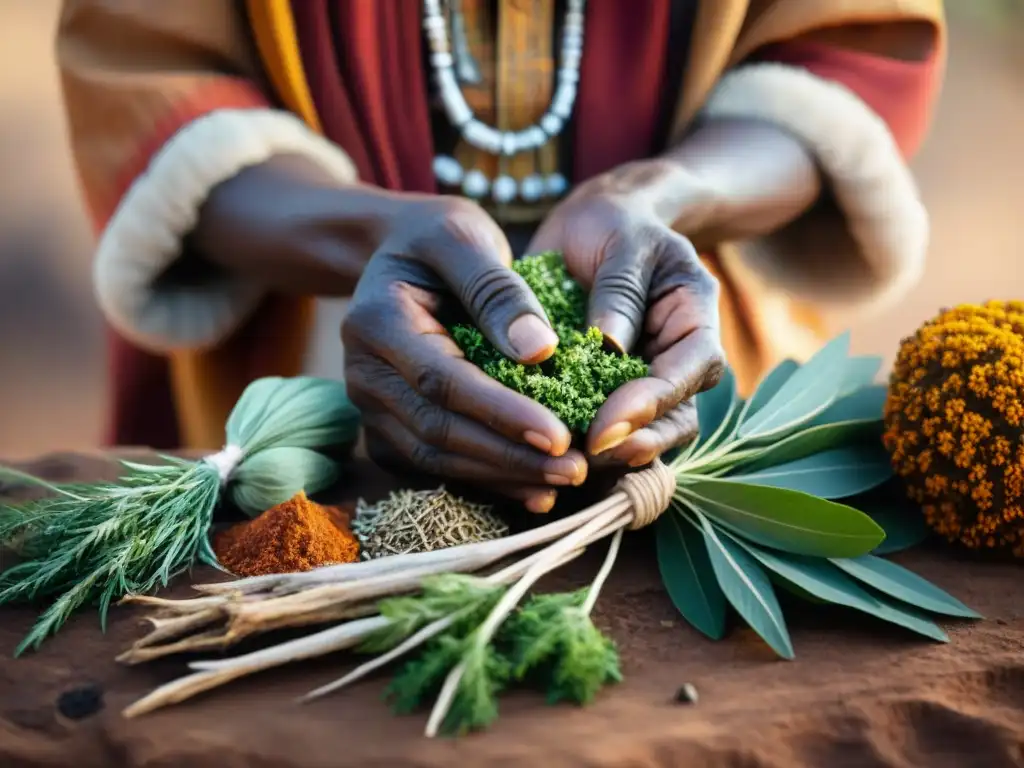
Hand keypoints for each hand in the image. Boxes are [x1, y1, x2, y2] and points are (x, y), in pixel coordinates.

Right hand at [343, 196, 587, 512]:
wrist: (396, 253)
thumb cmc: (437, 238)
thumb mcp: (463, 236)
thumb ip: (497, 289)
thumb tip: (540, 351)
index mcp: (376, 322)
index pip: (443, 381)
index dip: (501, 413)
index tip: (560, 434)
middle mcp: (364, 373)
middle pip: (438, 431)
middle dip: (509, 455)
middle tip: (575, 468)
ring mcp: (370, 407)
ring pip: (435, 458)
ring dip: (500, 475)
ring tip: (563, 480)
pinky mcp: (388, 428)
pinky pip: (433, 465)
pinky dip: (483, 479)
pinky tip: (532, 486)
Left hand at [529, 159, 725, 467]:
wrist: (594, 225)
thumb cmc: (615, 223)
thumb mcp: (622, 238)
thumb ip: (619, 289)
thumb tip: (611, 346)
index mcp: (694, 320)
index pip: (689, 372)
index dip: (650, 404)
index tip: (605, 427)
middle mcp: (677, 360)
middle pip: (675, 420)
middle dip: (634, 444)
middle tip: (583, 457)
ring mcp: (646, 382)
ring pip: (644, 437)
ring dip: (608, 457)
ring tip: (564, 467)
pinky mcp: (610, 394)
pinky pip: (605, 432)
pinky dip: (580, 447)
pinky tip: (545, 459)